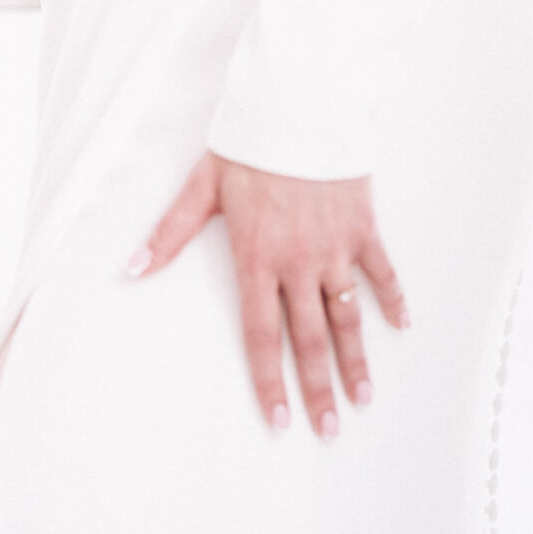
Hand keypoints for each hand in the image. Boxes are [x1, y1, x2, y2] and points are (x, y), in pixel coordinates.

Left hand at [126, 149, 409, 437]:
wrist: (299, 103)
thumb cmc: (248, 144)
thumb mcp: (202, 186)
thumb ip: (170, 232)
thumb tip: (131, 268)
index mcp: (257, 256)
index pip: (262, 334)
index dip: (269, 381)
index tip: (280, 421)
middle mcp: (299, 261)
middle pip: (310, 339)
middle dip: (319, 390)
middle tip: (330, 430)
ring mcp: (335, 246)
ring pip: (348, 317)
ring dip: (357, 360)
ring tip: (363, 399)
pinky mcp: (363, 226)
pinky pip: (382, 272)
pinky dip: (393, 300)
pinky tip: (401, 327)